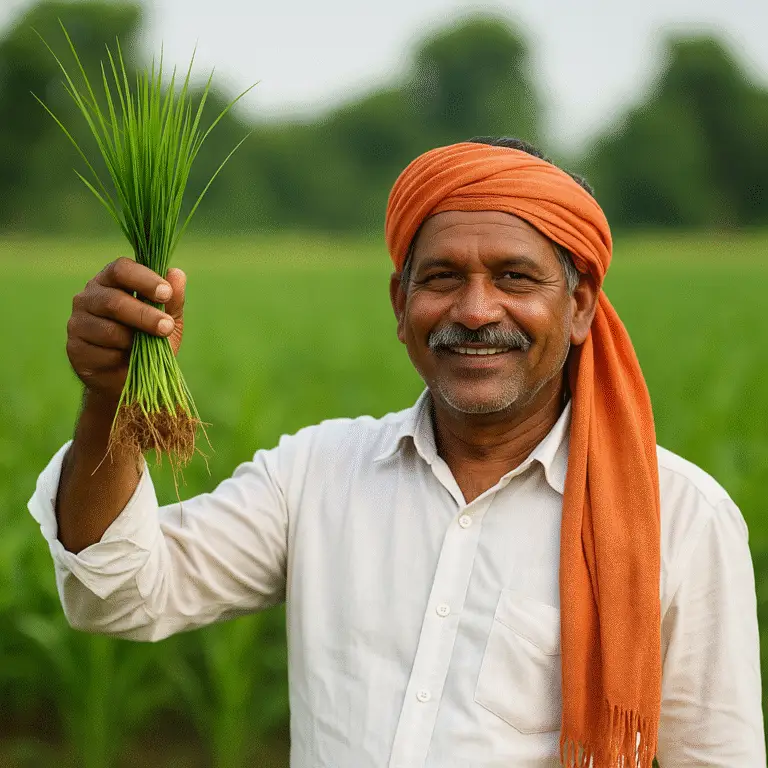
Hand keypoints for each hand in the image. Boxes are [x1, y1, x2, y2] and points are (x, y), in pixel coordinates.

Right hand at [66, 257, 186, 400]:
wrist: (131, 377)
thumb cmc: (150, 340)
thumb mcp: (169, 319)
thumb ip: (172, 300)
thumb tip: (177, 273)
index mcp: (111, 282)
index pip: (120, 269)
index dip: (144, 279)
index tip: (166, 293)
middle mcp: (88, 298)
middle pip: (113, 301)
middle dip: (145, 314)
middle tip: (168, 326)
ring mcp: (78, 323)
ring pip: (108, 330)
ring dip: (135, 340)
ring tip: (152, 346)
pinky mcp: (75, 349)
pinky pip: (102, 353)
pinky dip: (122, 358)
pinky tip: (129, 360)